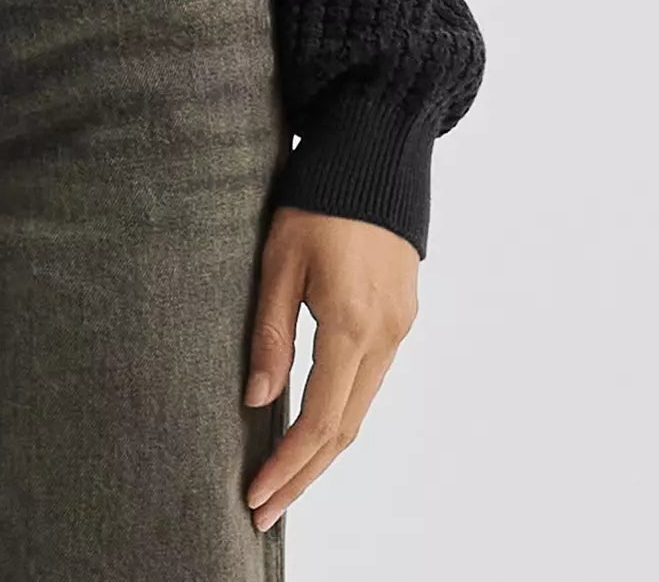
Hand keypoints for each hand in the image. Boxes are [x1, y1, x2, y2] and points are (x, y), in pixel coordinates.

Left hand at [242, 207, 418, 532]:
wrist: (377, 148)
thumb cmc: (319, 195)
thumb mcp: (280, 257)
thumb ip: (270, 333)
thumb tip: (257, 399)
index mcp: (351, 324)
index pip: (318, 420)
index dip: (286, 466)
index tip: (255, 496)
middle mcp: (385, 336)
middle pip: (343, 429)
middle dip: (303, 476)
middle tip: (263, 510)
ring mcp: (400, 327)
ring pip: (360, 409)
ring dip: (322, 450)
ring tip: (282, 480)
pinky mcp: (402, 314)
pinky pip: (371, 381)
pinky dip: (341, 414)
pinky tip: (314, 425)